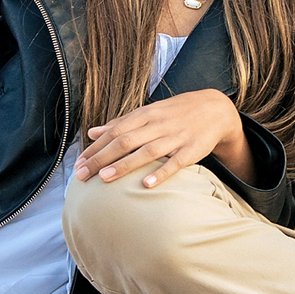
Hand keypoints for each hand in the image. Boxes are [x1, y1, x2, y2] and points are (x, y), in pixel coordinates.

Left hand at [78, 90, 243, 188]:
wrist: (216, 109)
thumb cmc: (177, 113)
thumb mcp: (149, 112)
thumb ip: (121, 123)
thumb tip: (92, 132)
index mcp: (145, 115)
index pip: (114, 132)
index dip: (95, 148)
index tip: (78, 164)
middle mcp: (158, 125)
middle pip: (125, 141)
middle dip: (102, 158)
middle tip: (82, 175)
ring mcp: (175, 137)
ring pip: (147, 151)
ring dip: (125, 164)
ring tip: (105, 178)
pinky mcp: (192, 150)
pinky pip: (175, 162)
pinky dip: (161, 173)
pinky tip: (147, 184)